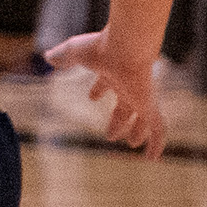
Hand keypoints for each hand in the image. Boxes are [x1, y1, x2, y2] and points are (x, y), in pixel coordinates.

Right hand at [45, 28, 166, 158]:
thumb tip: (48, 57)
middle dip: (118, 119)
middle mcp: (128, 86)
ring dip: (138, 131)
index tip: (92, 97)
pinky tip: (153, 159)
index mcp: (112, 73)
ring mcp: (141, 97)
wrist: (125, 46)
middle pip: (124, 105)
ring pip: (143, 119)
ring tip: (133, 144)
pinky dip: (156, 145)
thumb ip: (63, 56)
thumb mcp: (74, 52)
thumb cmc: (100, 47)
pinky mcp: (150, 107)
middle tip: (112, 133)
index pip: (106, 82)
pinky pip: (158, 130)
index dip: (99, 89)